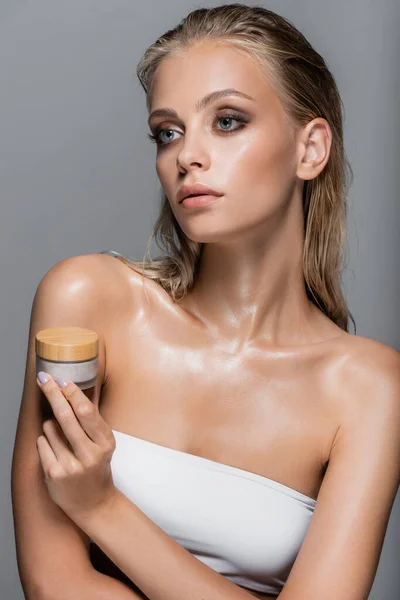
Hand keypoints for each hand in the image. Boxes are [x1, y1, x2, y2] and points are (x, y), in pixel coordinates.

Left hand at [36, 371, 117, 523]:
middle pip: (66, 415)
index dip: (72, 393)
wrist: (94, 504)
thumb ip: (92, 419)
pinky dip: (45, 440)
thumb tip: (81, 388)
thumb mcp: (103, 443)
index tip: (62, 380)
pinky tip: (56, 451)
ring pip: (50, 428)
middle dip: (52, 393)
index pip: (86, 412)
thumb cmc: (97, 467)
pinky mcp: (54, 474)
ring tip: (62, 438)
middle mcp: (90, 455)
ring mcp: (71, 466)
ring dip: (51, 425)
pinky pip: (41, 443)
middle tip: (43, 378)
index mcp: (105, 443)